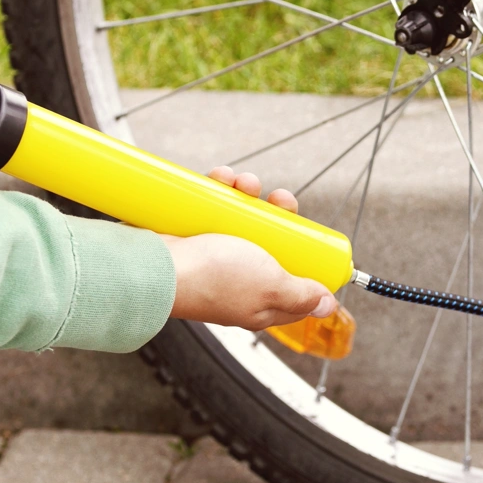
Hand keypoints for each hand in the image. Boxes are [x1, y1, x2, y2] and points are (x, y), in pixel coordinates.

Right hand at [163, 166, 337, 329]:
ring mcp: (213, 256)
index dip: (308, 260)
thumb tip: (327, 305)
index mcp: (259, 301)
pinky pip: (213, 207)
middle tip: (280, 199)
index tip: (312, 234)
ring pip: (242, 220)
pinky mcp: (192, 234)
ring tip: (243, 182)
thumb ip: (300, 294)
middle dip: (278, 214)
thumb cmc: (213, 279)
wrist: (155, 264)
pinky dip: (218, 188)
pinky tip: (221, 177)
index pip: (295, 285)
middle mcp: (238, 280)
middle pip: (270, 243)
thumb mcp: (271, 286)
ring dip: (247, 194)